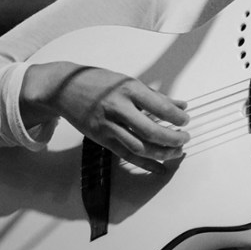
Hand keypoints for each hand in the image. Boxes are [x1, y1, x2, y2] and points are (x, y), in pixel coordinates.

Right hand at [21, 61, 190, 173]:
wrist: (65, 88)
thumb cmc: (99, 82)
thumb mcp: (128, 82)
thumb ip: (156, 96)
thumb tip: (181, 106)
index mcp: (128, 89)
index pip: (159, 107)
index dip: (176, 117)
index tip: (186, 121)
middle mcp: (118, 108)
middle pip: (150, 130)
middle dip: (172, 138)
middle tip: (184, 139)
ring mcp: (108, 125)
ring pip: (139, 146)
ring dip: (161, 153)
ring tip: (176, 152)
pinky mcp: (101, 139)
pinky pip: (126, 154)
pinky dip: (145, 163)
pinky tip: (160, 167)